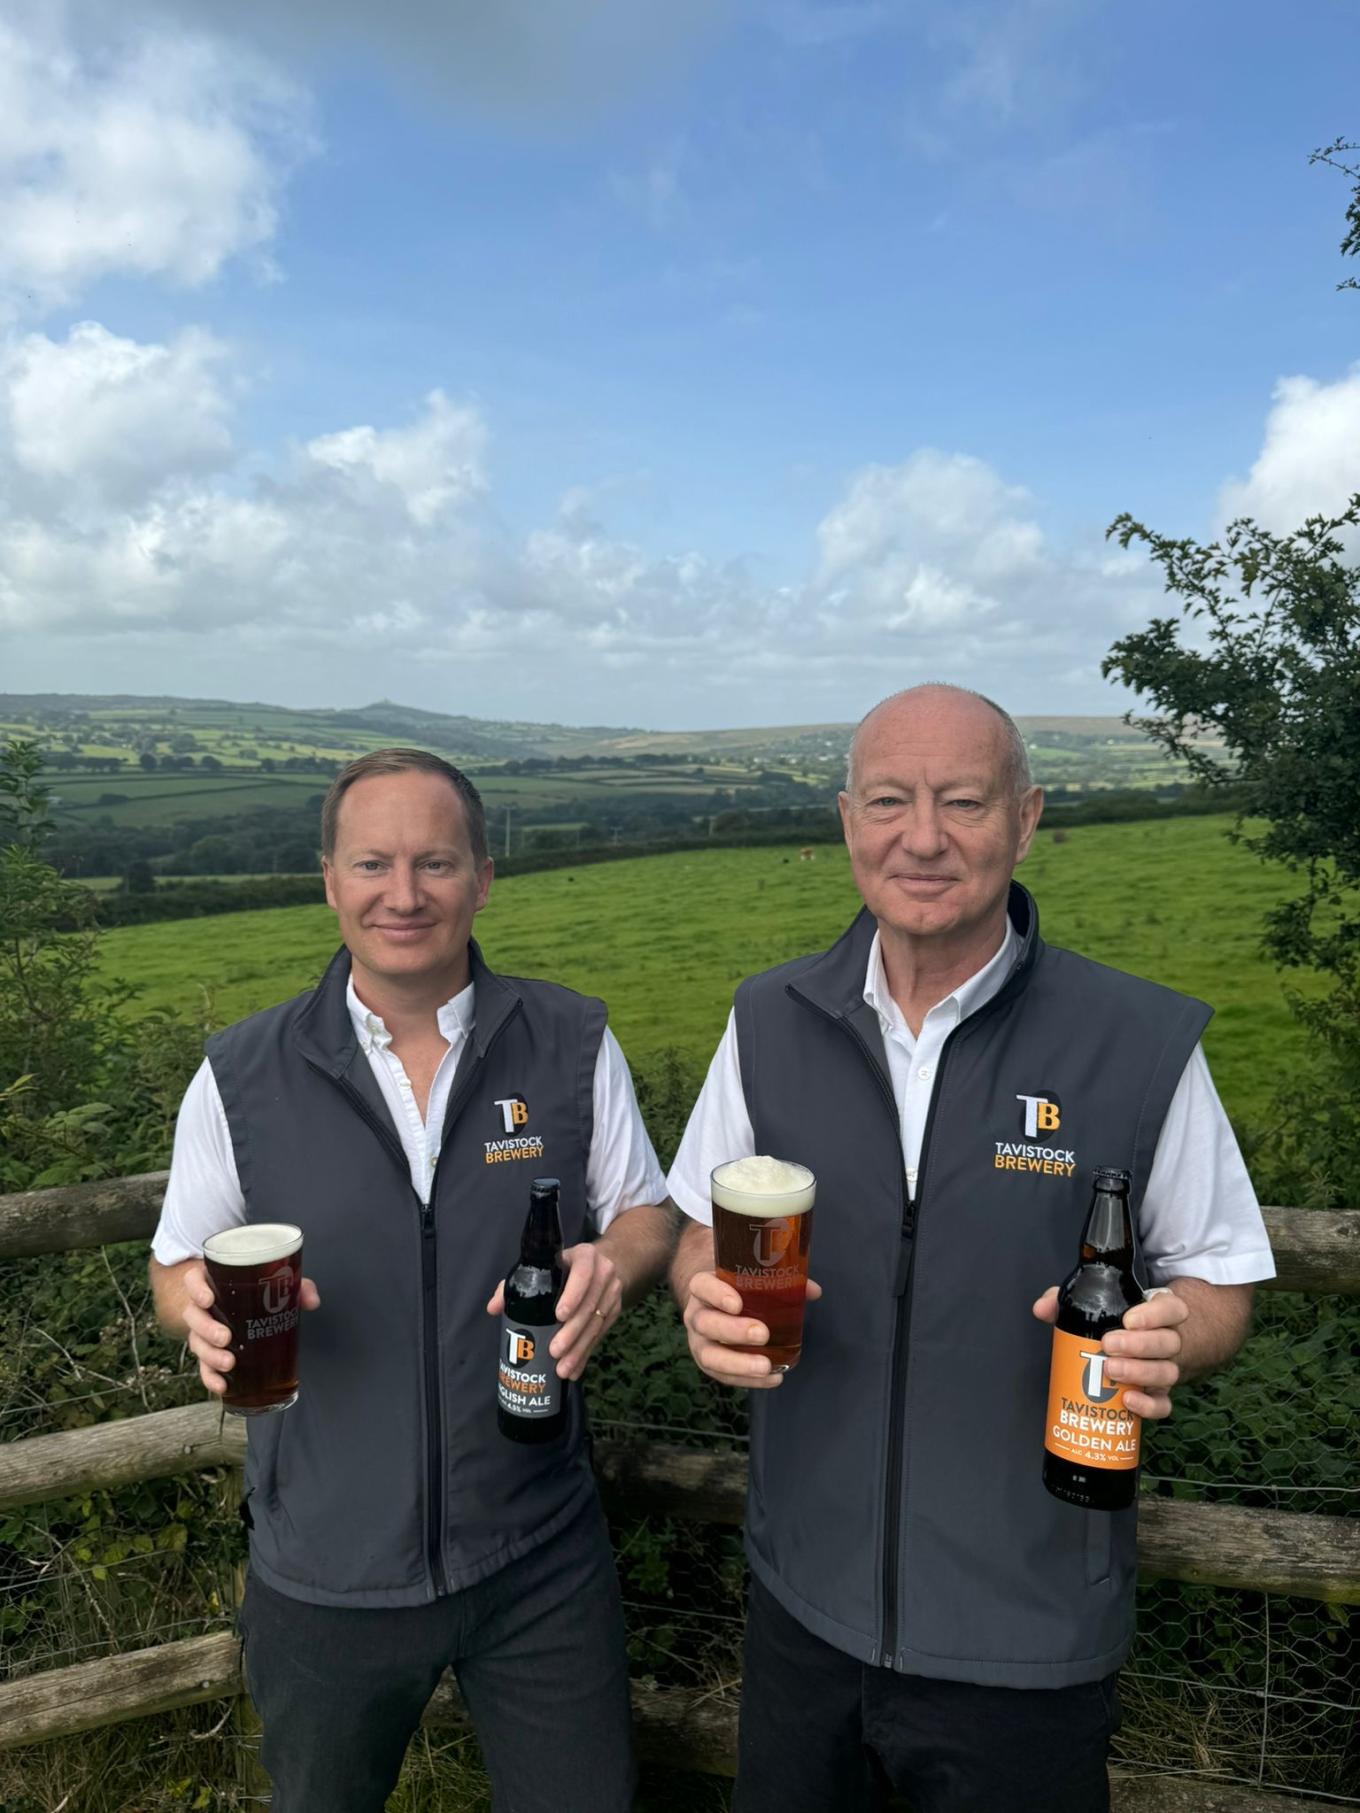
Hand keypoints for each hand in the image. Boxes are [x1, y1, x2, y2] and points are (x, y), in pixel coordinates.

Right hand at [185, 1261, 320, 1397]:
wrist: (233, 1307)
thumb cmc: (252, 1291)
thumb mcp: (272, 1283)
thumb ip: (295, 1287)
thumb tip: (312, 1301)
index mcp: (213, 1283)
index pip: (193, 1280)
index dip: (196, 1289)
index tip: (208, 1299)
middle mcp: (202, 1308)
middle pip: (193, 1315)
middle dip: (207, 1328)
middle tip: (225, 1337)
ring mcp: (201, 1331)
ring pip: (196, 1342)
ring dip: (210, 1355)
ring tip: (229, 1363)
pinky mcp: (207, 1353)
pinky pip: (203, 1367)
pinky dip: (210, 1378)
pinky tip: (223, 1386)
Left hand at [485, 1242, 621, 1381]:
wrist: (602, 1267)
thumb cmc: (565, 1267)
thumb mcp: (545, 1267)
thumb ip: (516, 1284)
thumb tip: (493, 1308)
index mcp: (585, 1257)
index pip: (583, 1273)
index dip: (573, 1295)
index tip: (558, 1316)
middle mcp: (603, 1273)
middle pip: (590, 1306)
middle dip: (572, 1332)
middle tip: (554, 1351)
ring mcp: (612, 1293)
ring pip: (597, 1324)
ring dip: (579, 1349)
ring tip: (562, 1368)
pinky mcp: (615, 1311)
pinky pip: (601, 1335)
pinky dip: (586, 1354)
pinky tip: (574, 1369)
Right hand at [681, 1270, 821, 1390]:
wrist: (715, 1304)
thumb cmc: (736, 1289)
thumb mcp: (750, 1279)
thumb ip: (780, 1282)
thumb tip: (813, 1291)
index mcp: (703, 1287)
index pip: (701, 1286)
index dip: (716, 1295)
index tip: (738, 1304)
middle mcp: (696, 1314)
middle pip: (705, 1323)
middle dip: (732, 1331)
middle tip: (762, 1334)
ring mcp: (699, 1341)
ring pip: (709, 1355)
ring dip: (737, 1363)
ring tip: (765, 1366)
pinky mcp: (708, 1364)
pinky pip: (723, 1376)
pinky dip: (748, 1380)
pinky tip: (773, 1378)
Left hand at [1032, 1285, 1187, 1419]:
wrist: (1141, 1345)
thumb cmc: (1114, 1322)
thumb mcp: (1092, 1304)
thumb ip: (1065, 1301)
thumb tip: (1041, 1309)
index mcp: (1158, 1313)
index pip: (1171, 1308)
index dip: (1154, 1315)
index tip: (1128, 1319)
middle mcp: (1168, 1340)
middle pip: (1169, 1341)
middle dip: (1139, 1345)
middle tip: (1108, 1345)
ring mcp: (1166, 1368)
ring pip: (1167, 1372)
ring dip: (1139, 1373)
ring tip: (1110, 1370)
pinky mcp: (1159, 1394)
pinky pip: (1163, 1404)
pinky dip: (1148, 1406)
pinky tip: (1127, 1400)